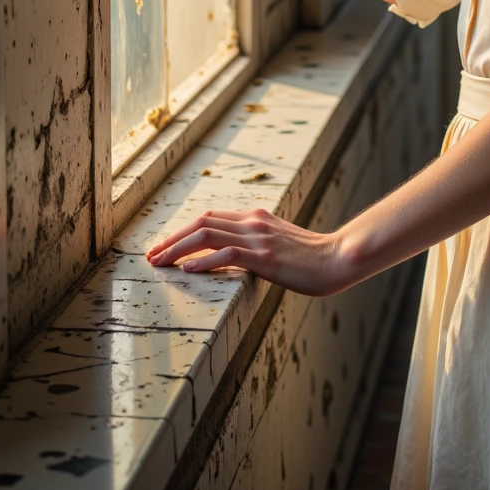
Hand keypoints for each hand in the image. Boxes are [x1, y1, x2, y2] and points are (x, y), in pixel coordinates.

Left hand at [146, 207, 351, 296]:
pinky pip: (226, 254)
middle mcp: (253, 222)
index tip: (164, 248)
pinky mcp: (265, 256)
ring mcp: (258, 238)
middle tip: (151, 255)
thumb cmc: (311, 258)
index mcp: (256, 218)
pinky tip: (187, 271)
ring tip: (159, 263)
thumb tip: (234, 255)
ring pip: (207, 235)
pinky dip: (202, 262)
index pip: (210, 218)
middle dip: (172, 239)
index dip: (182, 232)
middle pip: (201, 223)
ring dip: (177, 249)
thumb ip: (257, 244)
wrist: (338, 258)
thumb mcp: (279, 244)